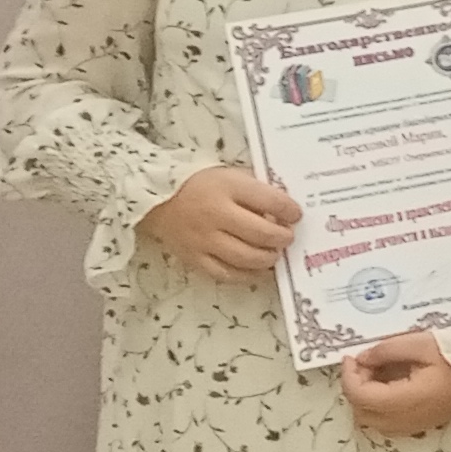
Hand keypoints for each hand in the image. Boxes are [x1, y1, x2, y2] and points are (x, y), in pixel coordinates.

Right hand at [141, 166, 298, 281]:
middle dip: (283, 237)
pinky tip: (258, 270)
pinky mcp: (193, 258)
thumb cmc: (199, 185)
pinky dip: (247, 275)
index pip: (271, 201)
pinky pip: (226, 273)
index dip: (291, 210)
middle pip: (262, 233)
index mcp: (227, 187)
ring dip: (269, 258)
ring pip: (247, 257)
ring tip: (274, 252)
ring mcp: (203, 239)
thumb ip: (256, 190)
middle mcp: (215, 215)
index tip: (296, 215)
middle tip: (287, 237)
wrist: (154, 199)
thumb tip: (286, 210)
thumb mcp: (230, 176)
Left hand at [337, 330, 450, 437]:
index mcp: (403, 400)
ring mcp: (414, 425)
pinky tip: (392, 388)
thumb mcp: (420, 344)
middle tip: (366, 365)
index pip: (358, 394)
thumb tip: (362, 358)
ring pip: (373, 421)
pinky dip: (380, 408)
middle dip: (355, 388)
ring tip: (378, 376)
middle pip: (361, 412)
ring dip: (367, 400)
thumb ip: (386, 350)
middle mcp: (405, 419)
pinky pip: (388, 424)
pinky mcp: (423, 424)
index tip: (352, 356)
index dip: (348, 374)